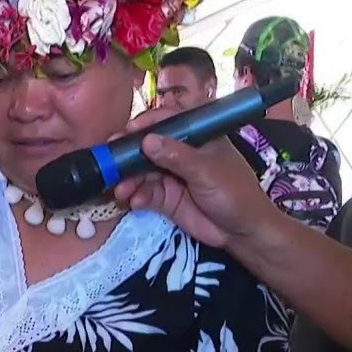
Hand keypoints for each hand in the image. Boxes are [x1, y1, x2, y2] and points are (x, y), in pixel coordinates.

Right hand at [112, 108, 277, 248]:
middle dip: (127, 155)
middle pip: (148, 147)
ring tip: (121, 191)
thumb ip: (177, 156)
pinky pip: (145, 193)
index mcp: (196, 137)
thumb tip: (147, 141)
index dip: (146, 124)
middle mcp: (180, 153)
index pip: (167, 121)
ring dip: (128, 180)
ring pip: (142, 172)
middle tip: (109, 162)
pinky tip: (134, 202)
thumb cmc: (233, 192)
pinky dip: (136, 196)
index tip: (127, 131)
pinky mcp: (165, 197)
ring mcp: (171, 175)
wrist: (241, 231)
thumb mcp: (207, 171)